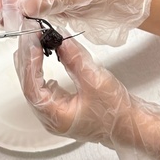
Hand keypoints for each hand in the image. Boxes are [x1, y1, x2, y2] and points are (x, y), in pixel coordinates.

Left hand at [16, 33, 159, 159]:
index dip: (29, 61)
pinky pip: (44, 86)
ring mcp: (54, 113)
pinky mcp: (61, 107)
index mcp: (55, 117)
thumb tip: (60, 39)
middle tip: (29, 32)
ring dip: (32, 62)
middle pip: (29, 85)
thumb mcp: (96, 80)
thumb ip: (75, 59)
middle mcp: (50, 118)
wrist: (132, 127)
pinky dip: (41, 69)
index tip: (31, 39)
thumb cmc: (117, 113)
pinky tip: (42, 56)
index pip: (32, 86)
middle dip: (27, 57)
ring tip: (32, 39)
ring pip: (34, 85)